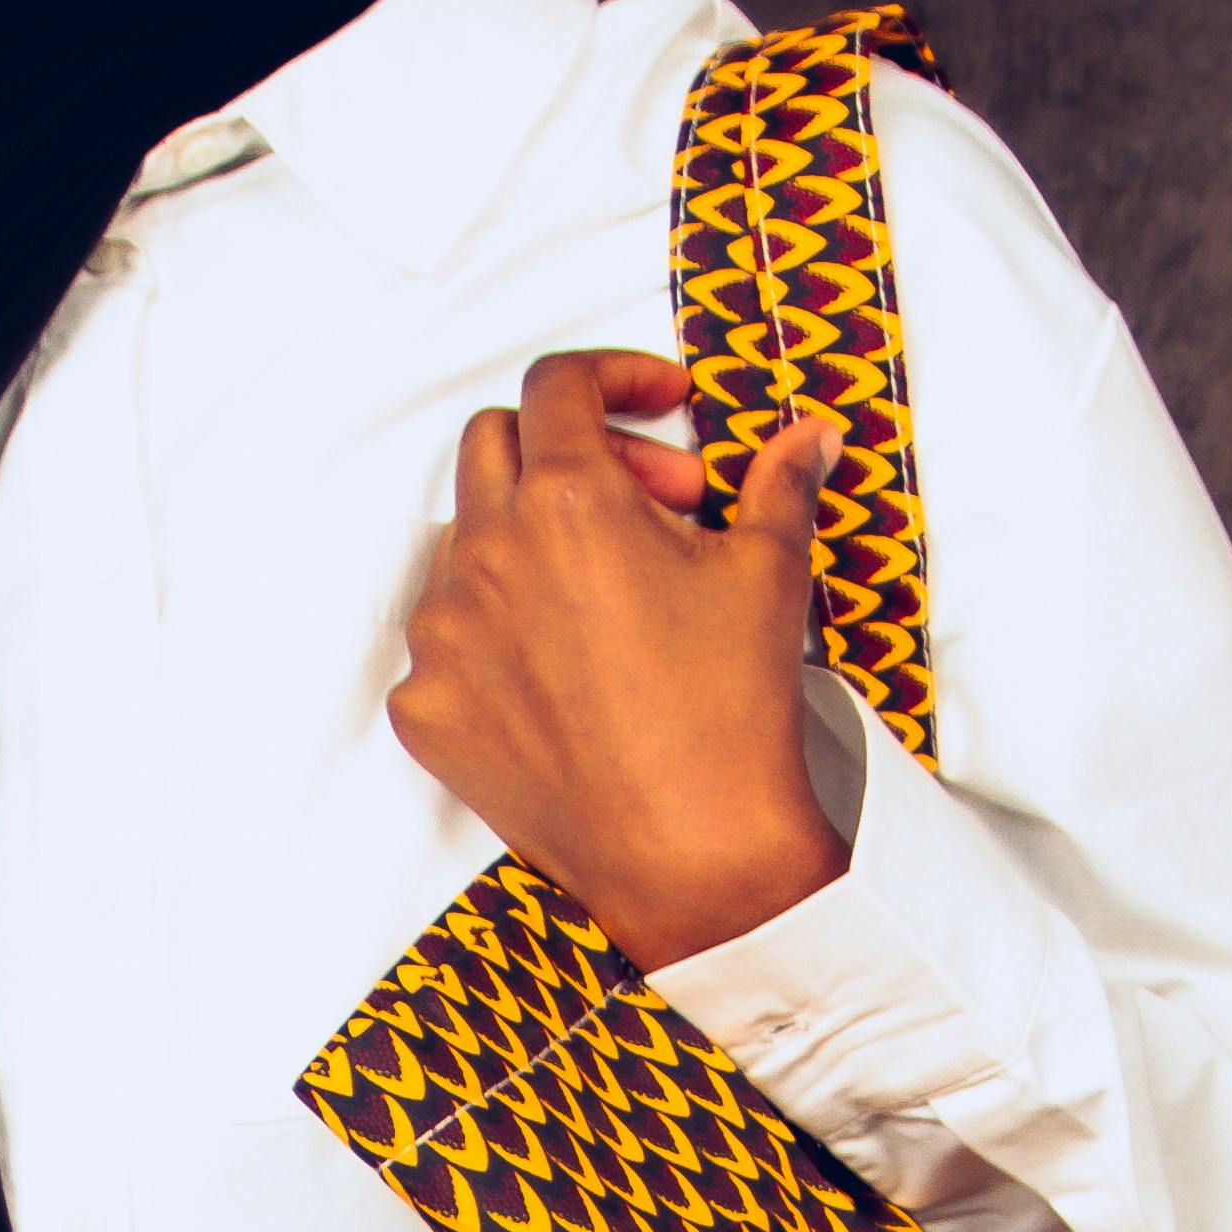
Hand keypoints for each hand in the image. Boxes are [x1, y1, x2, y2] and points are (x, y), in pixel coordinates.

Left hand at [387, 348, 843, 966]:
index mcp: (564, 499)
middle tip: (650, 503)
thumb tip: (807, 435)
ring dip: (528, 544)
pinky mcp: (424, 707)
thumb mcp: (768, 573)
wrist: (690, 853)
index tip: (661, 404)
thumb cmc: (731, 711)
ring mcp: (442, 635)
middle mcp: (484, 553)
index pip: (558, 385)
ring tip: (609, 598)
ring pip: (464, 544)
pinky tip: (565, 672)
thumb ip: (779, 482)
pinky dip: (497, 635)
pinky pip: (446, 641)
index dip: (616, 378)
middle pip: (496, 445)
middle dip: (571, 449)